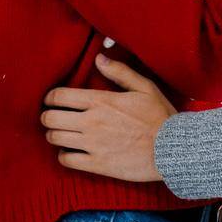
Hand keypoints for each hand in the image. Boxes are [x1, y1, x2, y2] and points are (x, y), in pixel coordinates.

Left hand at [40, 54, 176, 181]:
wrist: (172, 149)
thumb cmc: (160, 116)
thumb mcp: (144, 87)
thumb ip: (119, 72)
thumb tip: (99, 58)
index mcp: (101, 101)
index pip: (59, 96)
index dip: (50, 97)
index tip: (52, 100)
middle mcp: (91, 121)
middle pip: (51, 118)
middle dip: (48, 116)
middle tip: (54, 117)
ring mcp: (92, 144)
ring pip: (55, 138)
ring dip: (54, 134)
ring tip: (61, 133)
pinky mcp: (97, 164)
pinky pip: (66, 160)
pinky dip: (64, 155)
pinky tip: (71, 152)